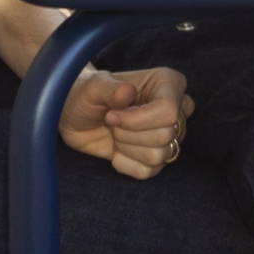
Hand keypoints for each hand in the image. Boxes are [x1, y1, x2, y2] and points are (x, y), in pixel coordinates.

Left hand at [58, 66, 194, 180]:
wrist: (78, 116)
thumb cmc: (88, 95)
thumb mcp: (92, 86)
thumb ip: (109, 88)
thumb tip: (127, 92)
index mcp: (168, 83)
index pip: (169, 111)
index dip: (138, 120)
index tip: (111, 116)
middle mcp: (175, 108)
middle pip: (166, 135)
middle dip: (129, 134)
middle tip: (111, 122)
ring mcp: (169, 134)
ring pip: (159, 155)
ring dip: (127, 148)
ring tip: (115, 134)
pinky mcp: (157, 157)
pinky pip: (149, 171)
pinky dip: (126, 164)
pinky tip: (116, 150)